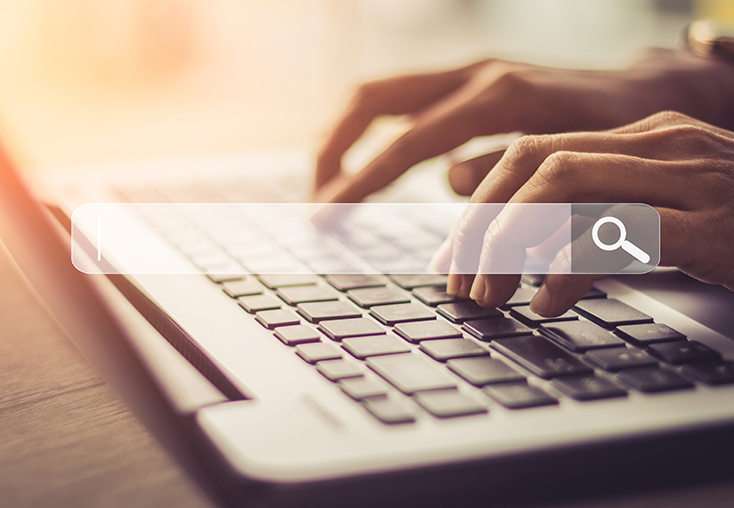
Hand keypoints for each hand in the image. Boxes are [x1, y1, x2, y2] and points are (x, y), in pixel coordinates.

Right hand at [314, 50, 733, 202]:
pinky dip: (375, 134)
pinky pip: (404, 102)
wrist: (647, 92)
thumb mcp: (573, 163)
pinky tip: (369, 166)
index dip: (362, 180)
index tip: (326, 213)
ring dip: (346, 137)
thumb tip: (448, 182)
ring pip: (382, 94)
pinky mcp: (469, 82)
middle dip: (333, 147)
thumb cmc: (618, 134)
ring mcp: (468, 72)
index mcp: (498, 97)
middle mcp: (474, 74)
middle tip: (315, 196)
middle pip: (373, 98)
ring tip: (328, 184)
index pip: (407, 141)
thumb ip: (508, 174)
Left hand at [435, 111, 733, 315]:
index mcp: (640, 138)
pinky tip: (549, 304)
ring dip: (512, 244)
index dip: (480, 204)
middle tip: (461, 281)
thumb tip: (516, 247)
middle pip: (535, 166)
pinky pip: (619, 233)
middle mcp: (660, 145)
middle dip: (483, 226)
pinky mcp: (715, 226)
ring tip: (491, 294)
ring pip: (566, 187)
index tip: (456, 256)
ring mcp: (691, 179)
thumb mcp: (658, 217)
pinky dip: (570, 267)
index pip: (531, 152)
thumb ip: (592, 218)